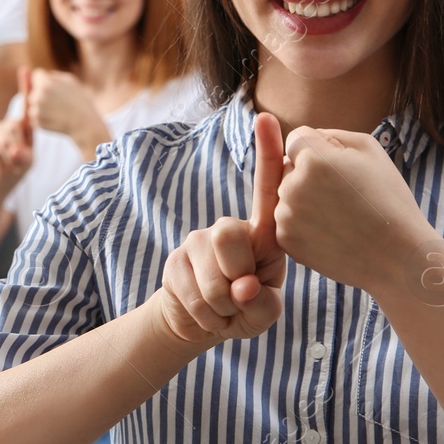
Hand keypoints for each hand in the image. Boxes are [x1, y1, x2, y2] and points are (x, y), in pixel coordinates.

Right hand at [0, 67, 33, 178]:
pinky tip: (1, 160)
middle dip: (16, 145)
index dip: (25, 86)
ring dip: (8, 154)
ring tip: (12, 161)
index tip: (25, 69)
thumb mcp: (29, 159)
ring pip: (1, 137)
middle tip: (19, 157)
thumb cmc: (23, 163)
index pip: (26, 103)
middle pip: (12, 126)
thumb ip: (24, 155)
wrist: (6, 174)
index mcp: (26, 124)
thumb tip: (14, 150)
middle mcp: (11, 122)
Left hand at [27, 69, 103, 141]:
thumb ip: (54, 76)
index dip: (44, 79)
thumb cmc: (79, 101)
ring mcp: (36, 110)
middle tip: (57, 101)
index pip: (36, 75)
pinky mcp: (37, 122)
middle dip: (41, 94)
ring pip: (33, 104)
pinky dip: (42, 117)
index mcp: (46, 83)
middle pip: (33, 91)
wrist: (84, 124)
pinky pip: (35, 116)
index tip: (52, 86)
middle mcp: (38, 96)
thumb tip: (43, 75)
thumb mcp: (70, 81)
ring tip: (57, 110)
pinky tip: (55, 118)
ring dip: (41, 106)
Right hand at [156, 111, 285, 347]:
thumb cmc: (246, 310)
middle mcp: (230, 229)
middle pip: (228, 234)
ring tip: (226, 310)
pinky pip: (191, 290)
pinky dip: (205, 315)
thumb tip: (243, 286)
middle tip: (242, 296)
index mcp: (262, 235)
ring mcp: (198, 242)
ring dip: (222, 304)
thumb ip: (263, 302)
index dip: (267, 154)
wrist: (202, 324)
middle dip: (236, 276)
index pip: (266, 190)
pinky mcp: (176, 260)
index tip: (267, 118)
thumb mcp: (264, 312)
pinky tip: (209, 314)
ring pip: (210, 272)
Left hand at [275, 125, 435, 295]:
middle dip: (308, 173)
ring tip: (339, 214)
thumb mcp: (369, 150)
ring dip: (304, 198)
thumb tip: (306, 137)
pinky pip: (286, 219)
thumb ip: (330, 134)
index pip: (296, 139)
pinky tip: (331, 230)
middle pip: (288, 167)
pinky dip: (302, 223)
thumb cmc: (388, 198)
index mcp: (313, 160)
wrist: (397, 256)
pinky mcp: (285, 240)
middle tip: (343, 194)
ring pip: (286, 194)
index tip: (341, 168)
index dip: (319, 149)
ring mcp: (286, 216)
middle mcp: (292, 186)